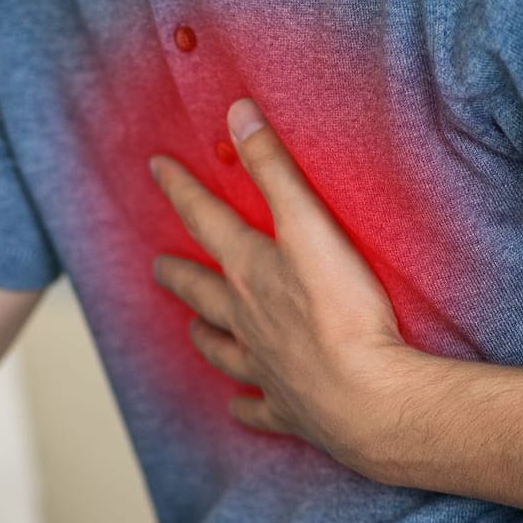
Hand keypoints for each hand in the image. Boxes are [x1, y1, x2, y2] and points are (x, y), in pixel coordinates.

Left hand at [149, 98, 414, 473]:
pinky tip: (239, 408)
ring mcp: (263, 368)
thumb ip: (275, 169)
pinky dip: (246, 408)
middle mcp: (245, 320)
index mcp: (249, 271)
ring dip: (204, 336)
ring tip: (192, 328)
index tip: (156, 167)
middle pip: (201, 291)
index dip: (180, 188)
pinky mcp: (289, 408)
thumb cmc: (343, 311)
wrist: (366, 398)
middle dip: (177, 273)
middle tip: (158, 266)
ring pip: (221, 349)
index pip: (205, 218)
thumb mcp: (310, 225)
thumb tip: (237, 112)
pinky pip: (258, 409)